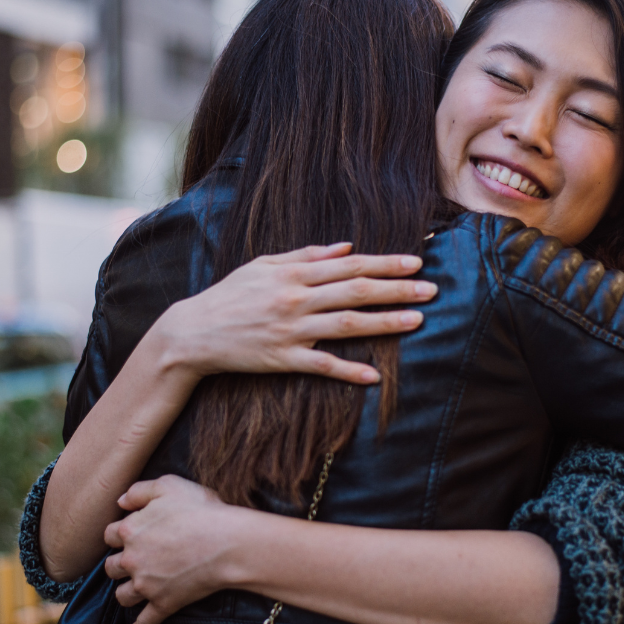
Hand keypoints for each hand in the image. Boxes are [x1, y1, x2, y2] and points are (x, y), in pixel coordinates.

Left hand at [103, 475, 254, 623]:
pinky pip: (145, 622)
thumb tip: (120, 501)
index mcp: (131, 530)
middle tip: (131, 561)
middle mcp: (132, 559)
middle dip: (118, 564)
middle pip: (111, 567)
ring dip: (125, 592)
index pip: (110, 534)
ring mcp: (146, 584)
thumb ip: (140, 490)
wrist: (227, 542)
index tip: (130, 535)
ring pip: (122, 595)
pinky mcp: (163, 603)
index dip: (120, 533)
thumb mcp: (169, 486)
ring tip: (134, 590)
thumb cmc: (202, 511)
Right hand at [152, 243, 436, 384]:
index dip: (384, 263)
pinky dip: (348, 370)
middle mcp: (295, 299)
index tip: (415, 262)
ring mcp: (290, 330)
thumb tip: (346, 248)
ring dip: (384, 323)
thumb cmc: (230, 295)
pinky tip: (373, 375)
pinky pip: (321, 365)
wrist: (192, 333)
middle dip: (396, 289)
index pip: (349, 265)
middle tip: (431, 289)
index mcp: (293, 273)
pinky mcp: (282, 359)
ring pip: (346, 325)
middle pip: (355, 291)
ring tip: (417, 321)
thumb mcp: (263, 265)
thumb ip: (305, 256)